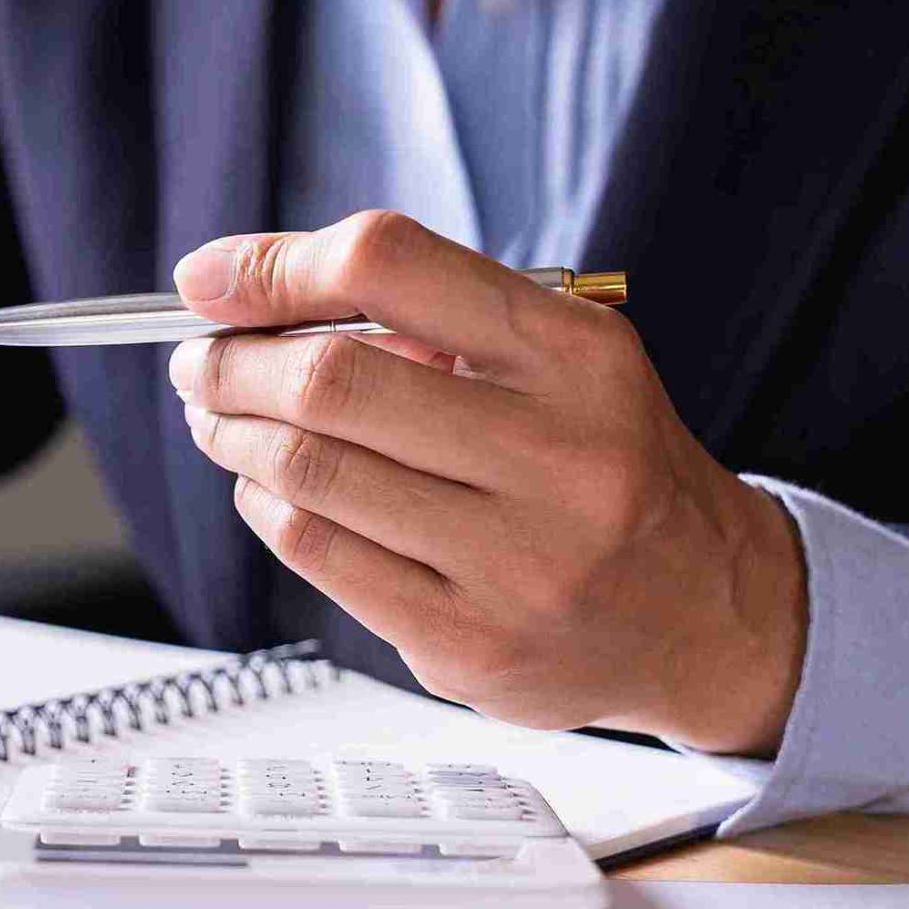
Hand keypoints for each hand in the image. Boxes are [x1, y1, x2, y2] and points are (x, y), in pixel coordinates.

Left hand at [168, 212, 804, 755]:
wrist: (708, 612)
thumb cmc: (607, 464)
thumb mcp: (561, 359)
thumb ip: (432, 318)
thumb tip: (254, 295)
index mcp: (576, 356)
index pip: (391, 266)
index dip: (274, 267)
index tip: (208, 278)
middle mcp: (556, 456)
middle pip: (329, 381)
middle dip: (232, 364)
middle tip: (201, 362)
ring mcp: (515, 562)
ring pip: (308, 473)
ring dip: (234, 436)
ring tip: (220, 420)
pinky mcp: (470, 643)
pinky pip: (321, 557)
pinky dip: (269, 508)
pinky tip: (269, 490)